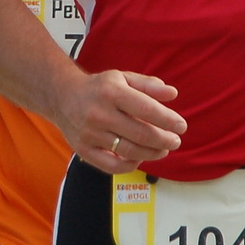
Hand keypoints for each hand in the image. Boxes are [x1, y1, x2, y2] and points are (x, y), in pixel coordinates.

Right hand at [59, 70, 185, 174]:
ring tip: (163, 150)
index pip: (147, 109)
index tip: (181, 126)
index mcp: (112, 92)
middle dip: (164, 140)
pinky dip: (131, 166)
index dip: (168, 120)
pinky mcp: (83, 150)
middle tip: (175, 141)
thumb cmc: (99, 88)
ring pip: (130, 151)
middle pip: (141, 134)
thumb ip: (148, 85)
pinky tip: (140, 158)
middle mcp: (99, 114)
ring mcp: (90, 134)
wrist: (62, 96)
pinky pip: (112, 166)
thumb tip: (173, 94)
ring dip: (152, 154)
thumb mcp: (122, 78)